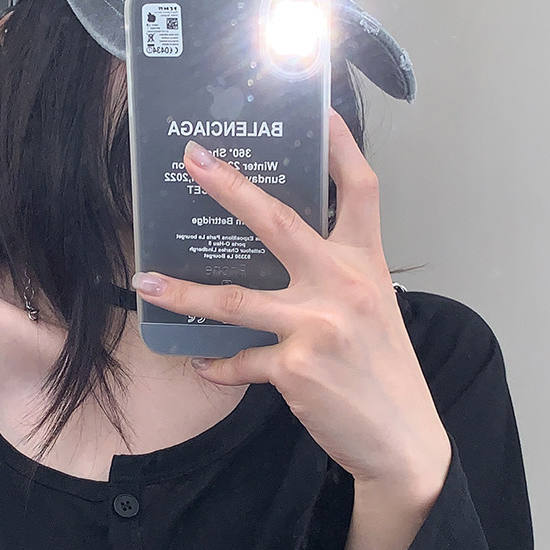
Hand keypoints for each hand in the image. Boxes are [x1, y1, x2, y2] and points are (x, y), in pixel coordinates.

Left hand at [131, 112, 452, 549]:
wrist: (402, 441)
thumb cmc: (383, 373)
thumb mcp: (374, 310)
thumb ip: (336, 277)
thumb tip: (281, 254)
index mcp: (367, 264)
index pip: (361, 190)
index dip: (341, 145)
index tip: (320, 108)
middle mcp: (343, 285)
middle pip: (278, 222)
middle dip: (229, 187)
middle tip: (192, 160)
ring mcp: (318, 326)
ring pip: (235, 299)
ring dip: (185, 292)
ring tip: (147, 283)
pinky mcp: (295, 368)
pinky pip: (239, 361)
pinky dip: (217, 365)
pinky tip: (201, 364)